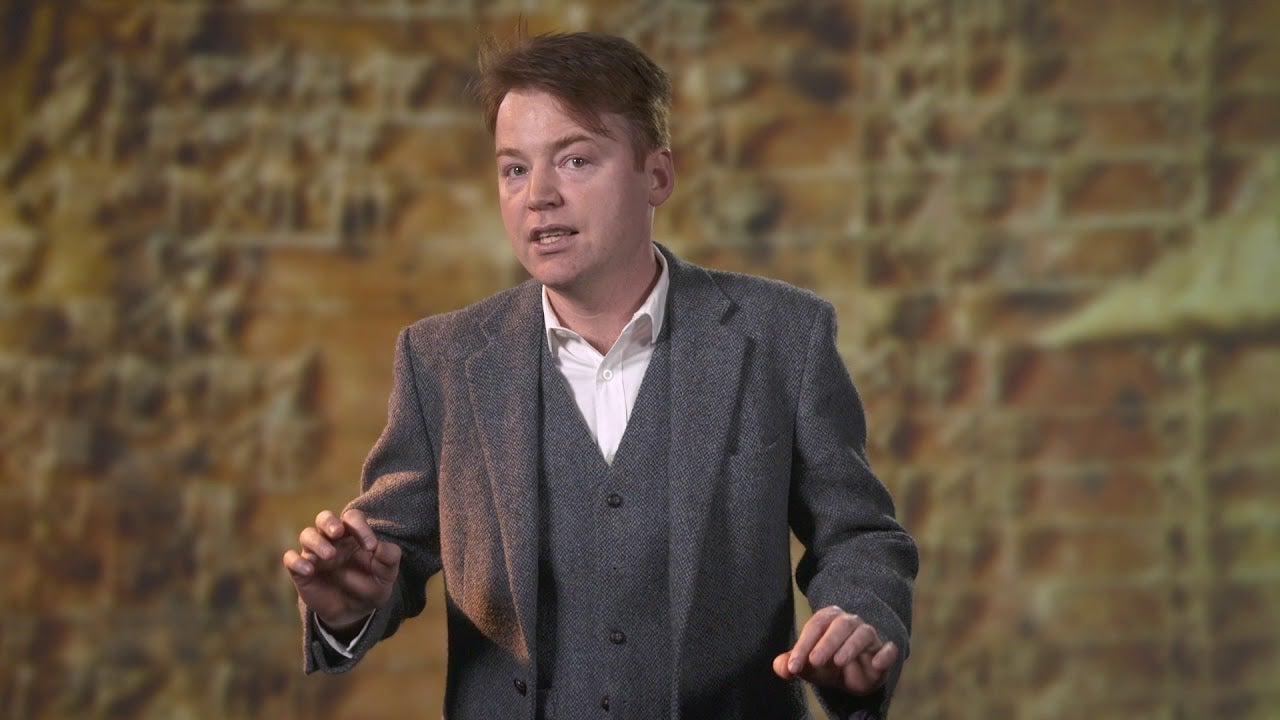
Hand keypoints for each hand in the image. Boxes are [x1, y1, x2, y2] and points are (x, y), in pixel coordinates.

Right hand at [282, 509, 400, 633]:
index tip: (371, 546)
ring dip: (316, 542)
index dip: (361, 526)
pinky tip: (309, 570)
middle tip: (338, 532)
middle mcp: (332, 540)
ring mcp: (315, 554)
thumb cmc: (371, 586)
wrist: (354, 612)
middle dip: (329, 522)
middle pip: (324, 518)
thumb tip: (381, 546)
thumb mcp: (386, 575)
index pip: (352, 518)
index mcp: (353, 535)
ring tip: (330, 555)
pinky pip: (290, 559)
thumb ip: (389, 558)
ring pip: (307, 535)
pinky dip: (297, 561)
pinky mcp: (301, 572)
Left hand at [772, 606, 896, 695]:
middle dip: (827, 642)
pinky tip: (877, 664)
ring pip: (863, 633)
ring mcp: (869, 636)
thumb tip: (781, 667)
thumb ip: (789, 664)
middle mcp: (850, 622)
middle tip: (814, 661)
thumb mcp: (805, 665)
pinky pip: (889, 649)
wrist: (851, 677)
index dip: (802, 646)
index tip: (794, 667)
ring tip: (838, 661)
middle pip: (840, 625)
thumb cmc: (825, 664)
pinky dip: (885, 654)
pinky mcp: (884, 652)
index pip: (815, 626)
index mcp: (828, 619)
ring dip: (851, 646)